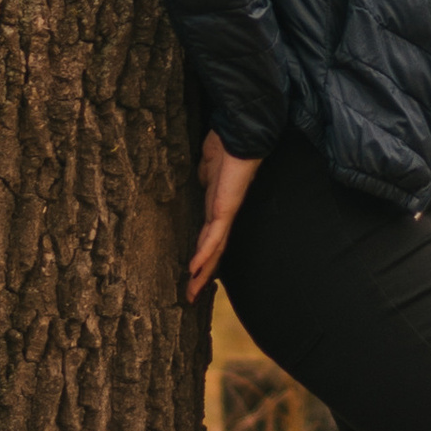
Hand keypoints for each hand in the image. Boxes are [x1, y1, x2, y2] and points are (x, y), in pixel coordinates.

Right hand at [186, 130, 261, 302]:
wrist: (239, 135)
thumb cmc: (224, 146)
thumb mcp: (207, 166)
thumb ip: (204, 178)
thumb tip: (199, 181)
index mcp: (219, 206)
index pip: (210, 237)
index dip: (202, 256)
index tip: (192, 274)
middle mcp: (224, 214)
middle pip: (213, 251)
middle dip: (202, 274)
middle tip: (190, 296)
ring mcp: (226, 213)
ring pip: (215, 250)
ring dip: (203, 273)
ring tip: (191, 293)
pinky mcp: (226, 208)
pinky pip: (214, 236)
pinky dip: (204, 253)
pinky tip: (195, 269)